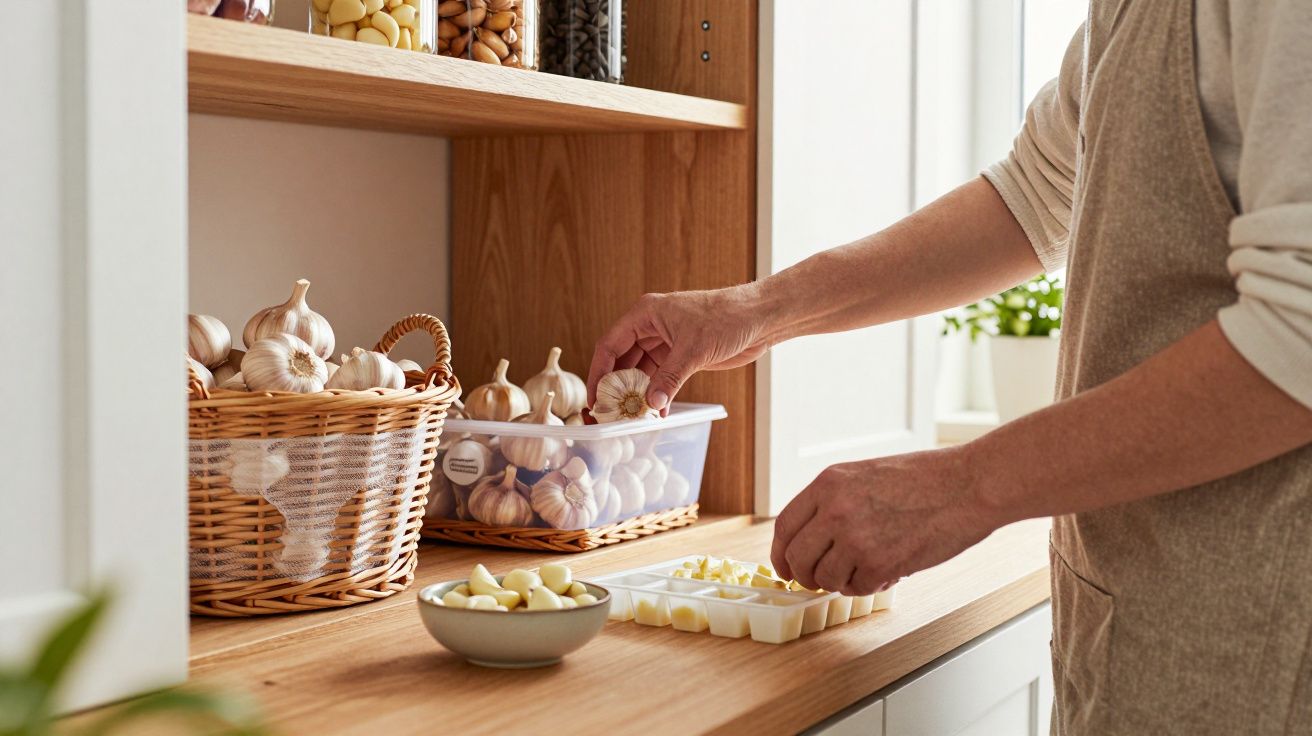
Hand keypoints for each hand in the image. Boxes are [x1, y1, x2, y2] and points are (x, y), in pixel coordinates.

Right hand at [587, 286, 769, 412]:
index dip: (599, 372)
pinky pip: (659, 378)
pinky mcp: (680, 356)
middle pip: (621, 361)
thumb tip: (650, 403)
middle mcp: (650, 327)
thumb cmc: (726, 317)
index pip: (609, 345)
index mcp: (645, 314)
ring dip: (638, 394)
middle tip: (612, 412)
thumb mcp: (694, 350)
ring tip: (634, 416)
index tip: (596, 397)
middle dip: (617, 387)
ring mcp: (665, 342)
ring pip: (640, 372)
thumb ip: (669, 378)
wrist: (758, 318)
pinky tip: (658, 411)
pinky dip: (657, 394)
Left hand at [770, 448, 999, 594]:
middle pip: (797, 558)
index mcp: (829, 483)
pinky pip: (857, 588)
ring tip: (867, 567)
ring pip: (825, 578)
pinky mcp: (879, 563)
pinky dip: (870, 585)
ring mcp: (855, 538)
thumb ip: (835, 502)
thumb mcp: (866, 475)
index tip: (786, 567)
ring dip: (842, 581)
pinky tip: (889, 569)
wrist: (968, 485)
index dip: (781, 553)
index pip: (785, 526)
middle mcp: (835, 510)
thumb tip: (813, 539)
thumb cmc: (926, 479)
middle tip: (820, 580)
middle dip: (806, 576)